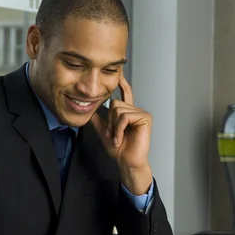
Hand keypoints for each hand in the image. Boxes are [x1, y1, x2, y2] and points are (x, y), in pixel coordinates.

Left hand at [91, 72, 152, 194]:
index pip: (125, 93)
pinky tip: (122, 137)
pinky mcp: (145, 118)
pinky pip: (125, 117)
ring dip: (114, 127)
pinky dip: (119, 128)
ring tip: (119, 137)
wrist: (127, 161)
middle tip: (114, 134)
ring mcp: (141, 113)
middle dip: (110, 120)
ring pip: (118, 110)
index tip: (119, 73)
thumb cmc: (119, 149)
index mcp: (128, 113)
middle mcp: (135, 111)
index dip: (122, 83)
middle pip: (115, 103)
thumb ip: (98, 121)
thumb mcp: (104, 133)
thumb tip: (89, 111)